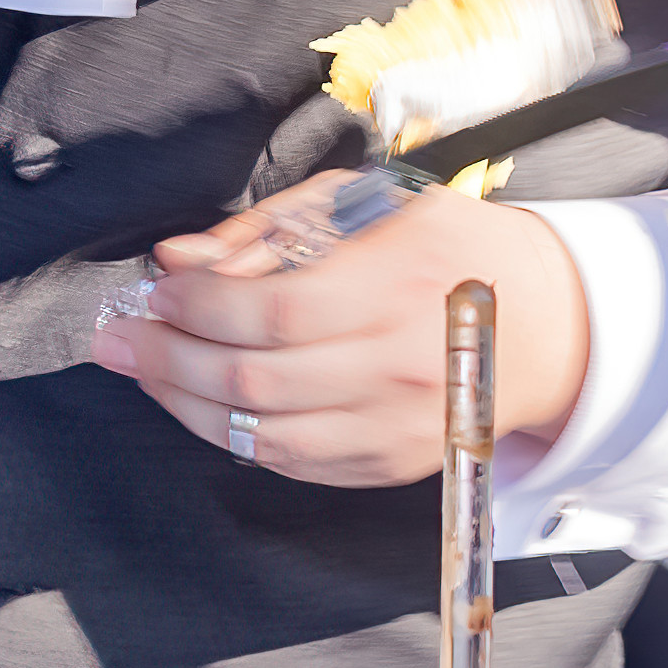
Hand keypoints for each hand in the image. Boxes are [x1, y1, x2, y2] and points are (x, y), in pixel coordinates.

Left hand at [83, 182, 589, 487]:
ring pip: (263, 436)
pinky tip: (199, 405)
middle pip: (255, 380)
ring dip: (185, 404)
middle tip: (115, 339)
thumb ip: (272, 227)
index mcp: (400, 284)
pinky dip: (232, 437)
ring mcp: (398, 425)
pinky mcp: (392, 464)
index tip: (156, 292)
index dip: (196, 307)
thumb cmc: (455, 250)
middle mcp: (401, 363)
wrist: (551, 327)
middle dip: (165, 359)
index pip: (271, 313)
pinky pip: (292, 464)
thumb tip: (178, 256)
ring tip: (144, 371)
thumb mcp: (375, 203)